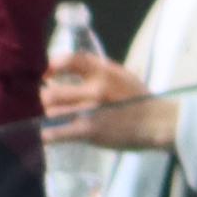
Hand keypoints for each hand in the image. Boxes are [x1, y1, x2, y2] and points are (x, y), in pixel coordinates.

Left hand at [41, 51, 171, 150]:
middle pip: (52, 93)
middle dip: (41, 100)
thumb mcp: (120, 74)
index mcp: (104, 71)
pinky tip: (43, 136)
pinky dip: (47, 135)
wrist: (156, 122)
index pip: (71, 60)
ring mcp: (91, 111)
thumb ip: (96, 68)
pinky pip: (58, 134)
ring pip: (51, 114)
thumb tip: (66, 66)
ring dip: (44, 118)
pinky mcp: (90, 132)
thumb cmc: (137, 98)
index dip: (51, 66)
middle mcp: (95, 89)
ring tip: (44, 120)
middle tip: (41, 103)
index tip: (44, 74)